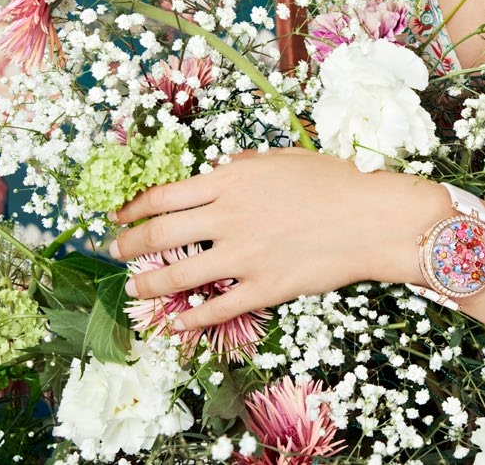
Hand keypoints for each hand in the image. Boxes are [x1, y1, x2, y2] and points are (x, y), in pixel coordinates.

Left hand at [109, 148, 440, 330]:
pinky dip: (189, 320)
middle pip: (160, 234)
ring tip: (132, 288)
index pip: (165, 195)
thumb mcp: (284, 158)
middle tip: (114, 251)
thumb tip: (217, 167)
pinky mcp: (262, 288)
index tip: (119, 214)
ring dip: (147, 285)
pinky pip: (216, 308)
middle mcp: (228, 217)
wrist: (370, 218)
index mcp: (231, 180)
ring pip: (178, 276)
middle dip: (129, 245)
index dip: (134, 207)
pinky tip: (174, 325)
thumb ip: (244, 164)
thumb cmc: (333, 180)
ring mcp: (243, 256)